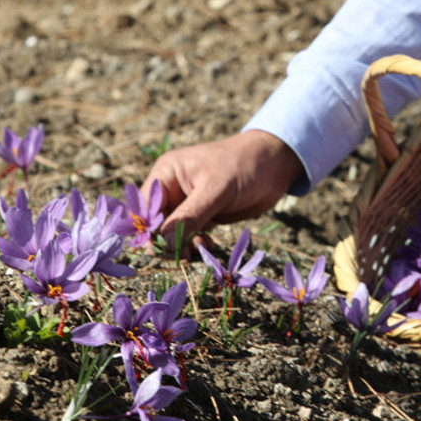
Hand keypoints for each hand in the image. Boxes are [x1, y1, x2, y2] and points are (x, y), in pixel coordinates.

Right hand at [141, 130, 303, 250]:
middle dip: (168, 241)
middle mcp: (173, 189)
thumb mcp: (215, 190)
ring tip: (201, 248)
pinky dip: (197, 243)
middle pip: (157, 224)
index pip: (144, 208)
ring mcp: (188, 203)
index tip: (160, 250)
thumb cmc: (243, 166)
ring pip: (174, 233)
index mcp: (167, 174)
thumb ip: (189, 217)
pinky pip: (191, 235)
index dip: (148, 230)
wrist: (276, 164)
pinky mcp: (205, 214)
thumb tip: (164, 244)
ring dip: (183, 245)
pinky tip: (208, 245)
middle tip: (184, 255)